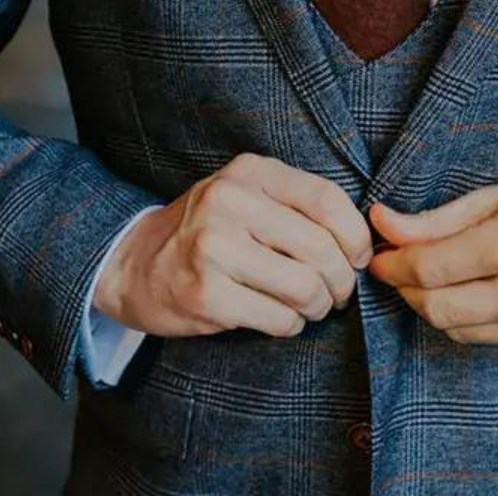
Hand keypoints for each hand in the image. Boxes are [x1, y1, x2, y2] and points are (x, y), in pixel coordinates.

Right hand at [94, 152, 372, 338]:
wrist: (134, 262)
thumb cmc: (208, 230)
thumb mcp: (248, 195)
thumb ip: (297, 205)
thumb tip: (363, 241)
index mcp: (251, 172)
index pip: (326, 199)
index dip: (354, 234)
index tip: (359, 257)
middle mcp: (231, 201)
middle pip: (320, 248)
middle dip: (340, 281)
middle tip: (336, 293)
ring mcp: (214, 247)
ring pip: (304, 287)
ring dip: (317, 306)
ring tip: (310, 306)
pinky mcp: (205, 293)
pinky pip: (278, 318)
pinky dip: (290, 325)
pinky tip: (280, 318)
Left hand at [366, 167, 497, 358]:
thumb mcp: (497, 196)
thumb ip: (435, 220)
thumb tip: (381, 223)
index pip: (428, 269)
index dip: (392, 264)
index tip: (377, 254)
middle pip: (435, 308)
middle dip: (405, 289)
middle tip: (397, 266)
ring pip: (456, 329)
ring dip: (433, 304)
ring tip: (433, 274)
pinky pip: (485, 339)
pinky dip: (467, 318)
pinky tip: (473, 290)